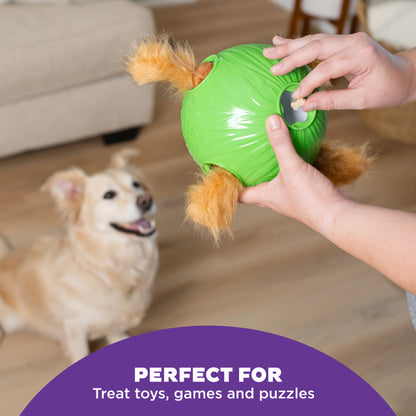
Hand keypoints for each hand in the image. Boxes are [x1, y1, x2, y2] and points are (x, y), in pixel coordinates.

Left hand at [240, 115, 353, 235]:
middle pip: (255, 189)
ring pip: (274, 183)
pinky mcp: (306, 193)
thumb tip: (270, 119)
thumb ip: (281, 144)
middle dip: (248, 177)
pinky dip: (291, 166)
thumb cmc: (310, 198)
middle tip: (241, 161)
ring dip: (270, 171)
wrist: (338, 215)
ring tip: (266, 154)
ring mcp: (291, 197)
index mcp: (265, 196)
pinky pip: (293, 177)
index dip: (228, 187)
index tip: (219, 174)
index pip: (239, 194)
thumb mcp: (292, 167)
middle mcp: (275, 199)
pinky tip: (296, 153)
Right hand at [263, 32, 415, 110]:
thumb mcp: (362, 100)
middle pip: (315, 46)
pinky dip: (299, 44)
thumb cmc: (386, 89)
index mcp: (360, 55)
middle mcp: (352, 42)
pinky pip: (317, 42)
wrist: (403, 75)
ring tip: (270, 50)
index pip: (326, 68)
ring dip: (290, 46)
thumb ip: (333, 101)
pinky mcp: (343, 42)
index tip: (295, 96)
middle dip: (291, 56)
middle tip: (272, 66)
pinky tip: (282, 42)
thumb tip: (307, 105)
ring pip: (313, 40)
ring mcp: (347, 39)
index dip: (308, 83)